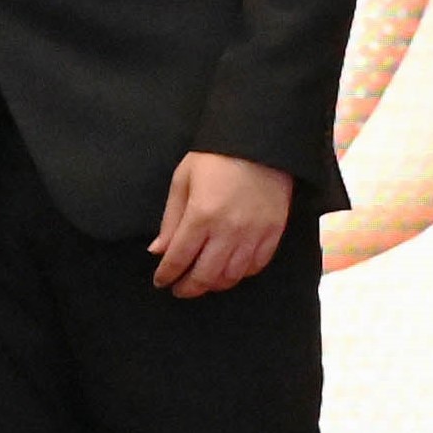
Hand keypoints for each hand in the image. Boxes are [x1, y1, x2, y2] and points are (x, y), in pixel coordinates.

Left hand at [150, 151, 292, 296]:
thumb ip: (171, 219)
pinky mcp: (274, 233)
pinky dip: (241, 274)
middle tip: (179, 289)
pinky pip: (257, 266)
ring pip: (232, 276)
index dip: (167, 275)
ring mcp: (254, 234)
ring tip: (202, 282)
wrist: (259, 143)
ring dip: (214, 284)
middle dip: (188, 288)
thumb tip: (158, 251)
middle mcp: (228, 230)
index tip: (160, 282)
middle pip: (206, 275)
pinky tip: (230, 271)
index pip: (179, 258)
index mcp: (201, 216)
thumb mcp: (182, 181)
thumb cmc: (214, 158)